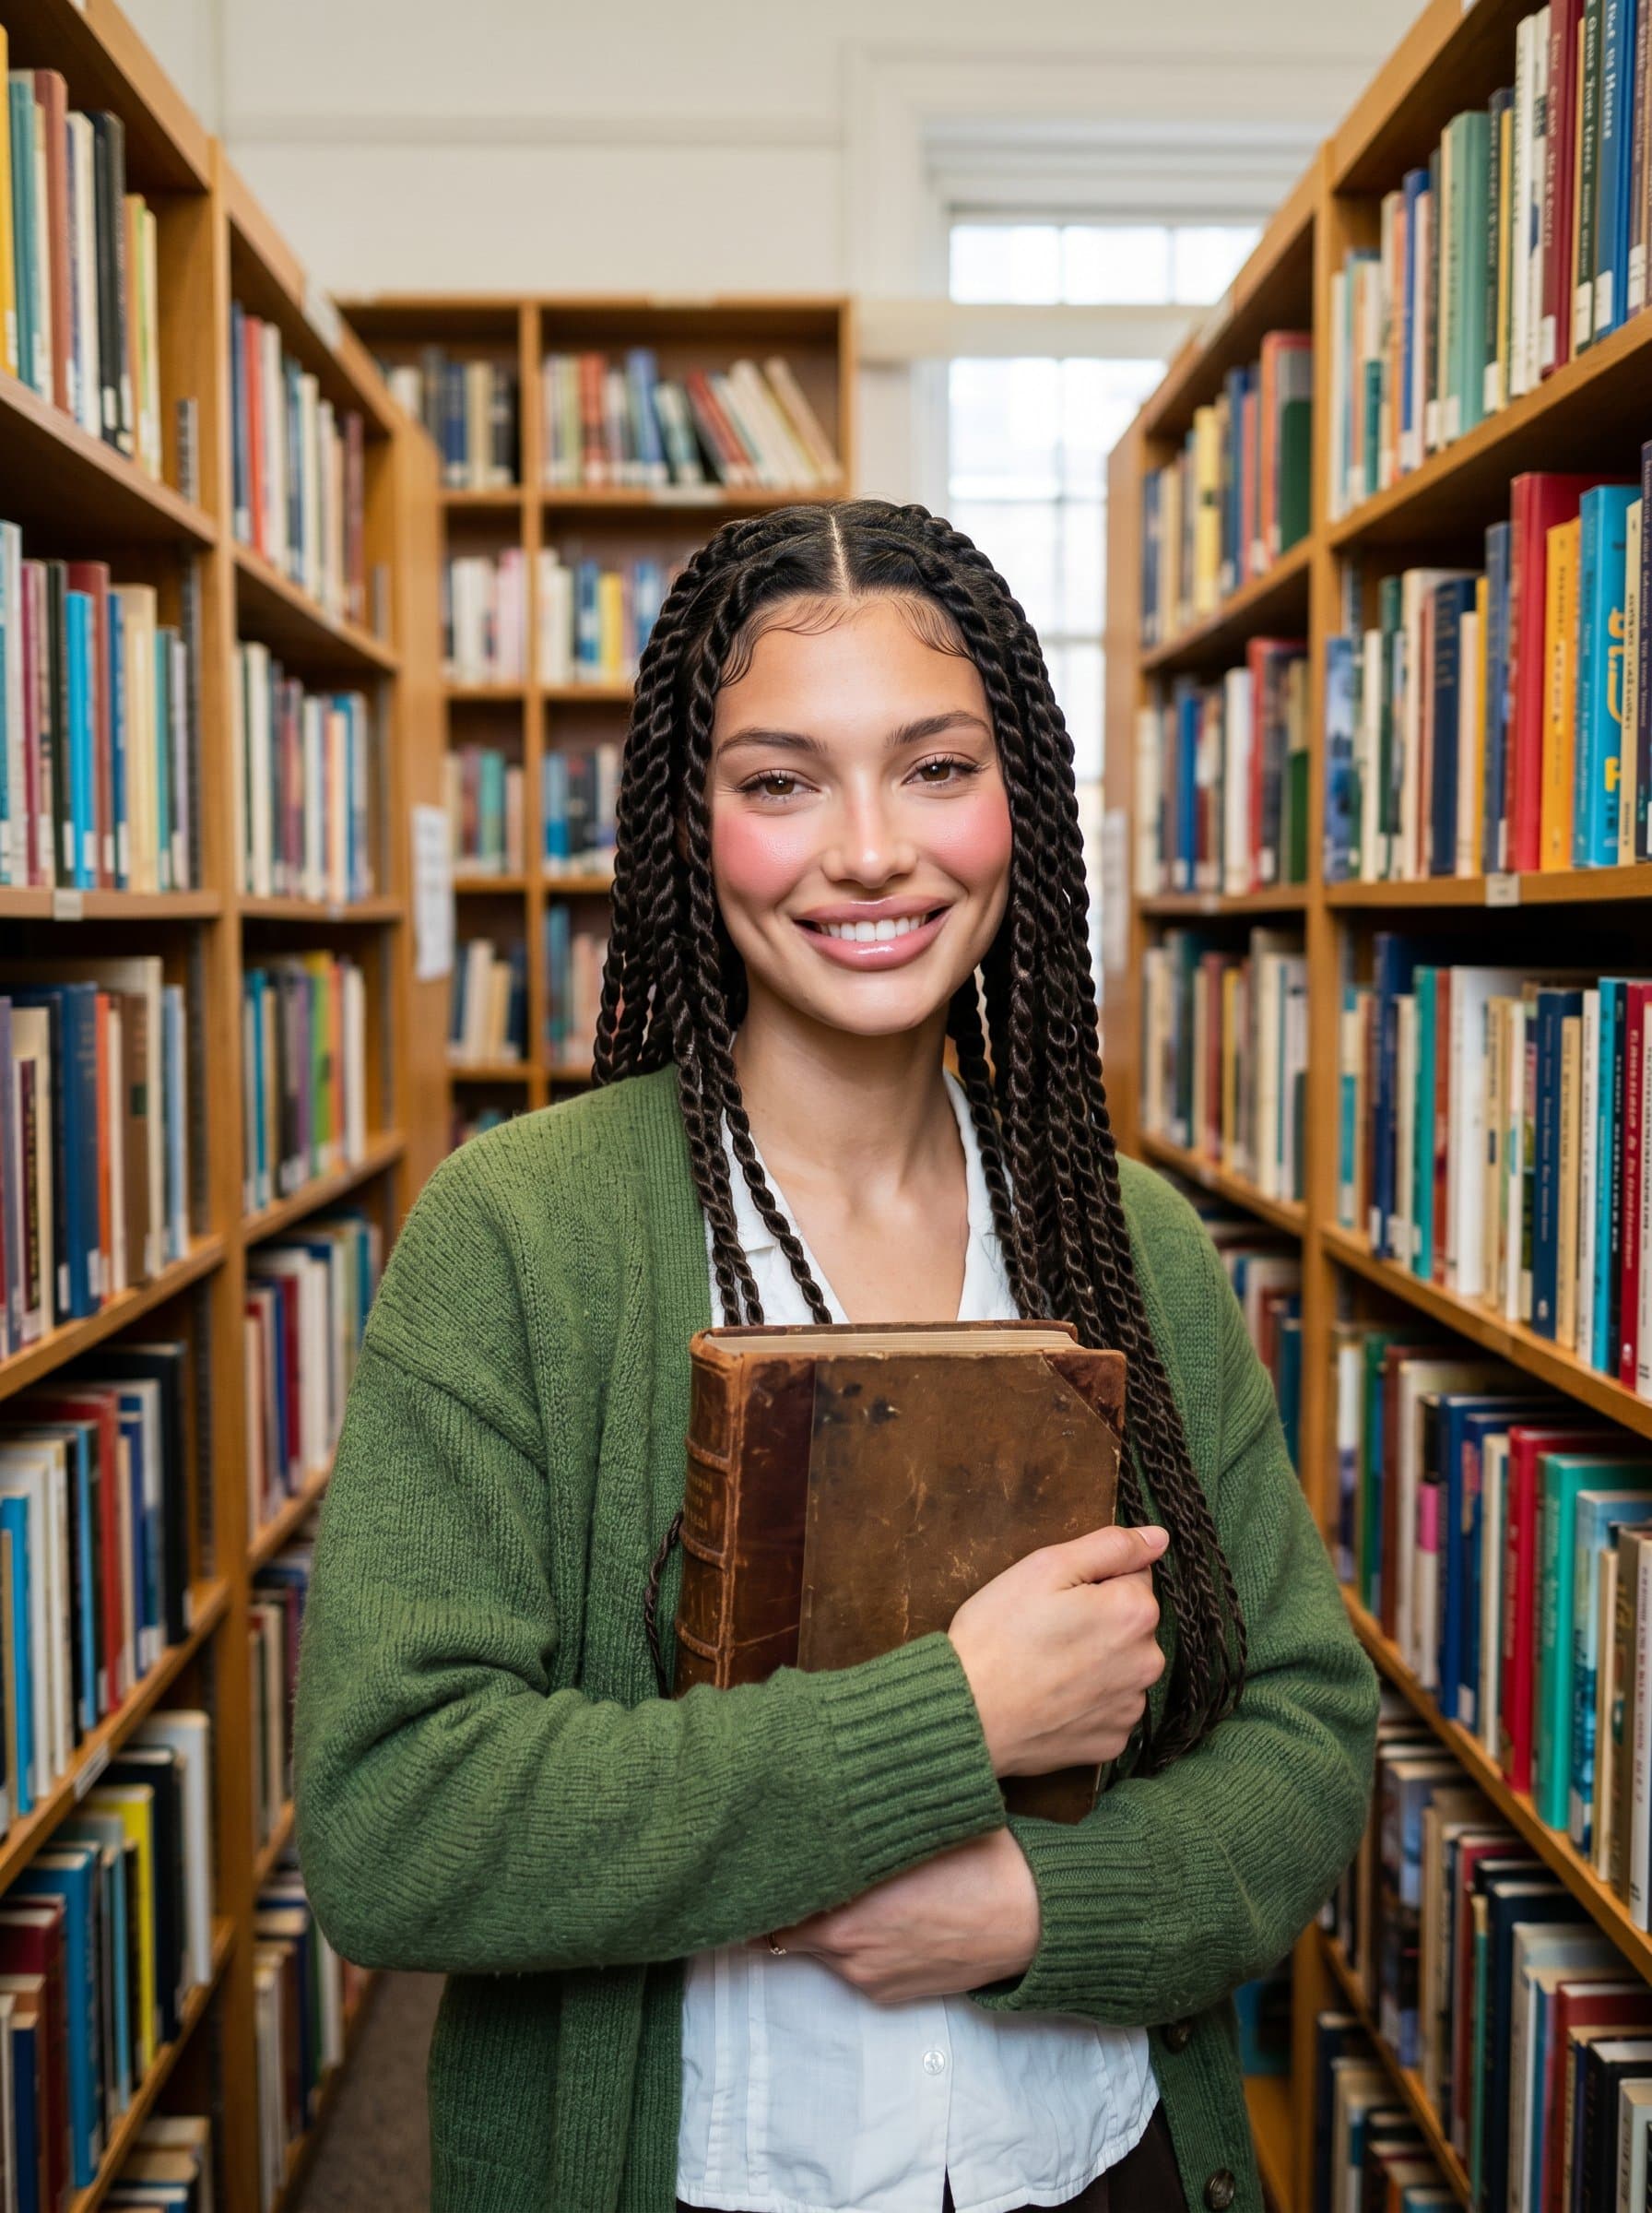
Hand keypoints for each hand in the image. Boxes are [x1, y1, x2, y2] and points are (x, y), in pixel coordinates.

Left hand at [756, 1828, 1039, 2003]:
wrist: (1032, 1916)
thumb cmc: (977, 1858)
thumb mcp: (910, 1831)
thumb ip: (855, 1832)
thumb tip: (811, 1814)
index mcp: (842, 1910)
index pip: (771, 1905)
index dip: (761, 1881)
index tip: (754, 1861)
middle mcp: (846, 1952)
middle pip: (786, 1928)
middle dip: (788, 1901)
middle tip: (788, 1868)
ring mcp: (867, 1978)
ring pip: (821, 1947)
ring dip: (823, 1921)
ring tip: (845, 1887)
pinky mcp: (889, 1994)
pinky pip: (852, 1965)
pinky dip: (853, 1944)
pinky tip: (878, 1915)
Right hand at [947, 1524, 1168, 1776]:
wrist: (967, 1713)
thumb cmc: (999, 1634)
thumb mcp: (1046, 1567)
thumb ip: (1110, 1546)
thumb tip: (1159, 1537)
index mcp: (1135, 1612)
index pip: (1133, 1576)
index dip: (1091, 1581)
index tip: (1057, 1596)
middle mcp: (1147, 1662)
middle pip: (1130, 1624)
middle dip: (1098, 1620)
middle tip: (1045, 1629)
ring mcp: (1129, 1708)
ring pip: (1121, 1667)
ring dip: (1095, 1662)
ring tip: (1044, 1665)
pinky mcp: (1111, 1743)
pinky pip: (1108, 1709)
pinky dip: (1086, 1702)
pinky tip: (1051, 1698)